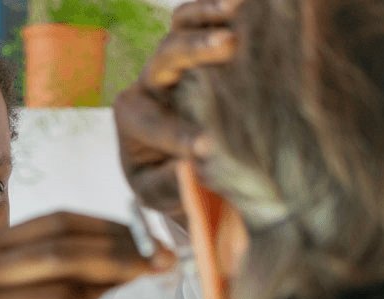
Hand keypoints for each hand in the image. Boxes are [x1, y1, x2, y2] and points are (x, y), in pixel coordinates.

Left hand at [114, 0, 241, 217]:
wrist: (176, 169)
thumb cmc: (164, 182)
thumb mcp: (159, 194)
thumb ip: (169, 183)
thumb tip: (191, 166)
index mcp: (133, 119)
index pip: (152, 122)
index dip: (177, 133)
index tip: (205, 147)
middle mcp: (150, 84)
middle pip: (166, 57)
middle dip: (194, 49)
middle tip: (228, 45)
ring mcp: (174, 62)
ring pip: (181, 26)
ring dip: (209, 14)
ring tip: (239, 6)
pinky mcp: (199, 49)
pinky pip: (204, 19)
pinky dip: (223, 9)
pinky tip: (251, 4)